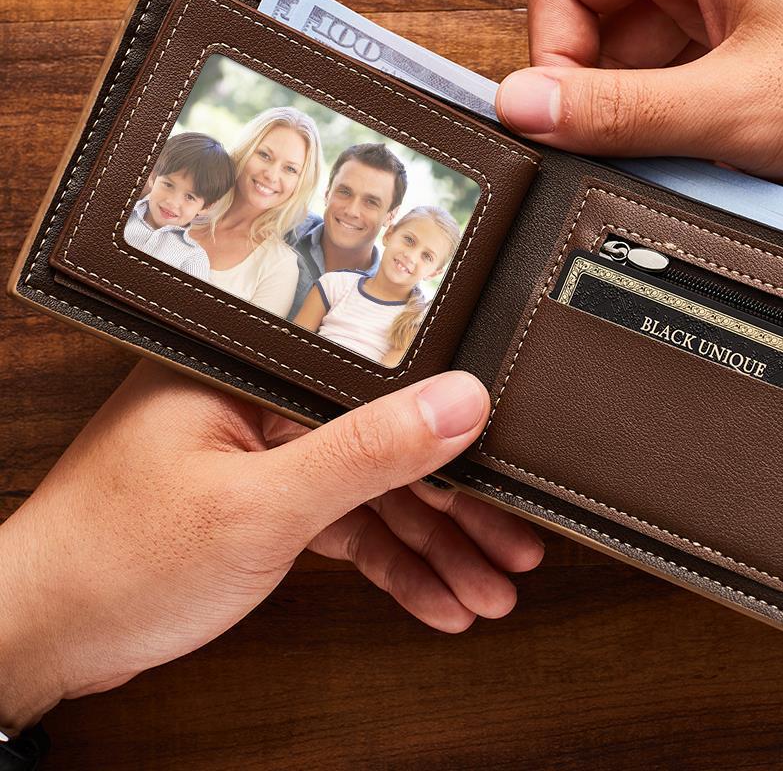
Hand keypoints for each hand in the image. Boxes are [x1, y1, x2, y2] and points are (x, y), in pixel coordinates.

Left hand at [0, 361, 542, 730]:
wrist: (44, 635)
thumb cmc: (117, 558)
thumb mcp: (262, 505)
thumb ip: (367, 453)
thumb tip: (457, 401)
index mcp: (257, 369)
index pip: (384, 388)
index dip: (455, 440)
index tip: (508, 484)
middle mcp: (267, 404)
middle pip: (390, 446)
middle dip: (457, 510)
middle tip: (513, 549)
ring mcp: (268, 455)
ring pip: (375, 494)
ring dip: (434, 546)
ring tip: (488, 588)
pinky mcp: (266, 502)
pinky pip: (346, 526)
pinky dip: (389, 564)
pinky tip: (435, 596)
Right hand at [496, 0, 782, 184]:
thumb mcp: (728, 107)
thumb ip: (614, 111)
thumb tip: (523, 106)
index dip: (552, 56)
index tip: (568, 121)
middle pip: (598, 22)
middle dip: (605, 94)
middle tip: (633, 148)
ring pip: (642, 57)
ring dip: (651, 114)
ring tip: (696, 149)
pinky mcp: (757, 32)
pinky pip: (686, 74)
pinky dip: (687, 118)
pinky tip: (719, 149)